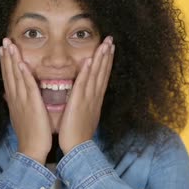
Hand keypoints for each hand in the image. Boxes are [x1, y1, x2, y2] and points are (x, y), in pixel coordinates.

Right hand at [0, 38, 51, 163]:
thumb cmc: (29, 135)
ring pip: (16, 76)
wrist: (31, 150)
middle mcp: (16, 98)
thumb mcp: (19, 117)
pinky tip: (21, 63)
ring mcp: (23, 101)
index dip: (5, 63)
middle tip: (3, 41)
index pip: (8, 78)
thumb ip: (16, 105)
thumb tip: (8, 97)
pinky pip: (28, 87)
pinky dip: (24, 75)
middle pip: (9, 73)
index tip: (3, 50)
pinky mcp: (32, 105)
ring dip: (12, 60)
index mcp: (14, 101)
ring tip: (9, 45)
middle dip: (6, 56)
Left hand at [58, 36, 113, 153]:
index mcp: (95, 100)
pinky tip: (90, 61)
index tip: (110, 48)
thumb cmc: (77, 134)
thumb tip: (85, 96)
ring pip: (96, 75)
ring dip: (101, 59)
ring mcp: (88, 100)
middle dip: (107, 55)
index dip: (106, 62)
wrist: (78, 148)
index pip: (102, 77)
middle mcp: (94, 97)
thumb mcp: (84, 116)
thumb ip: (85, 104)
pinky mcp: (79, 104)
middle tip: (111, 40)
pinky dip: (87, 73)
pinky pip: (83, 85)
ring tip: (105, 44)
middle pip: (102, 72)